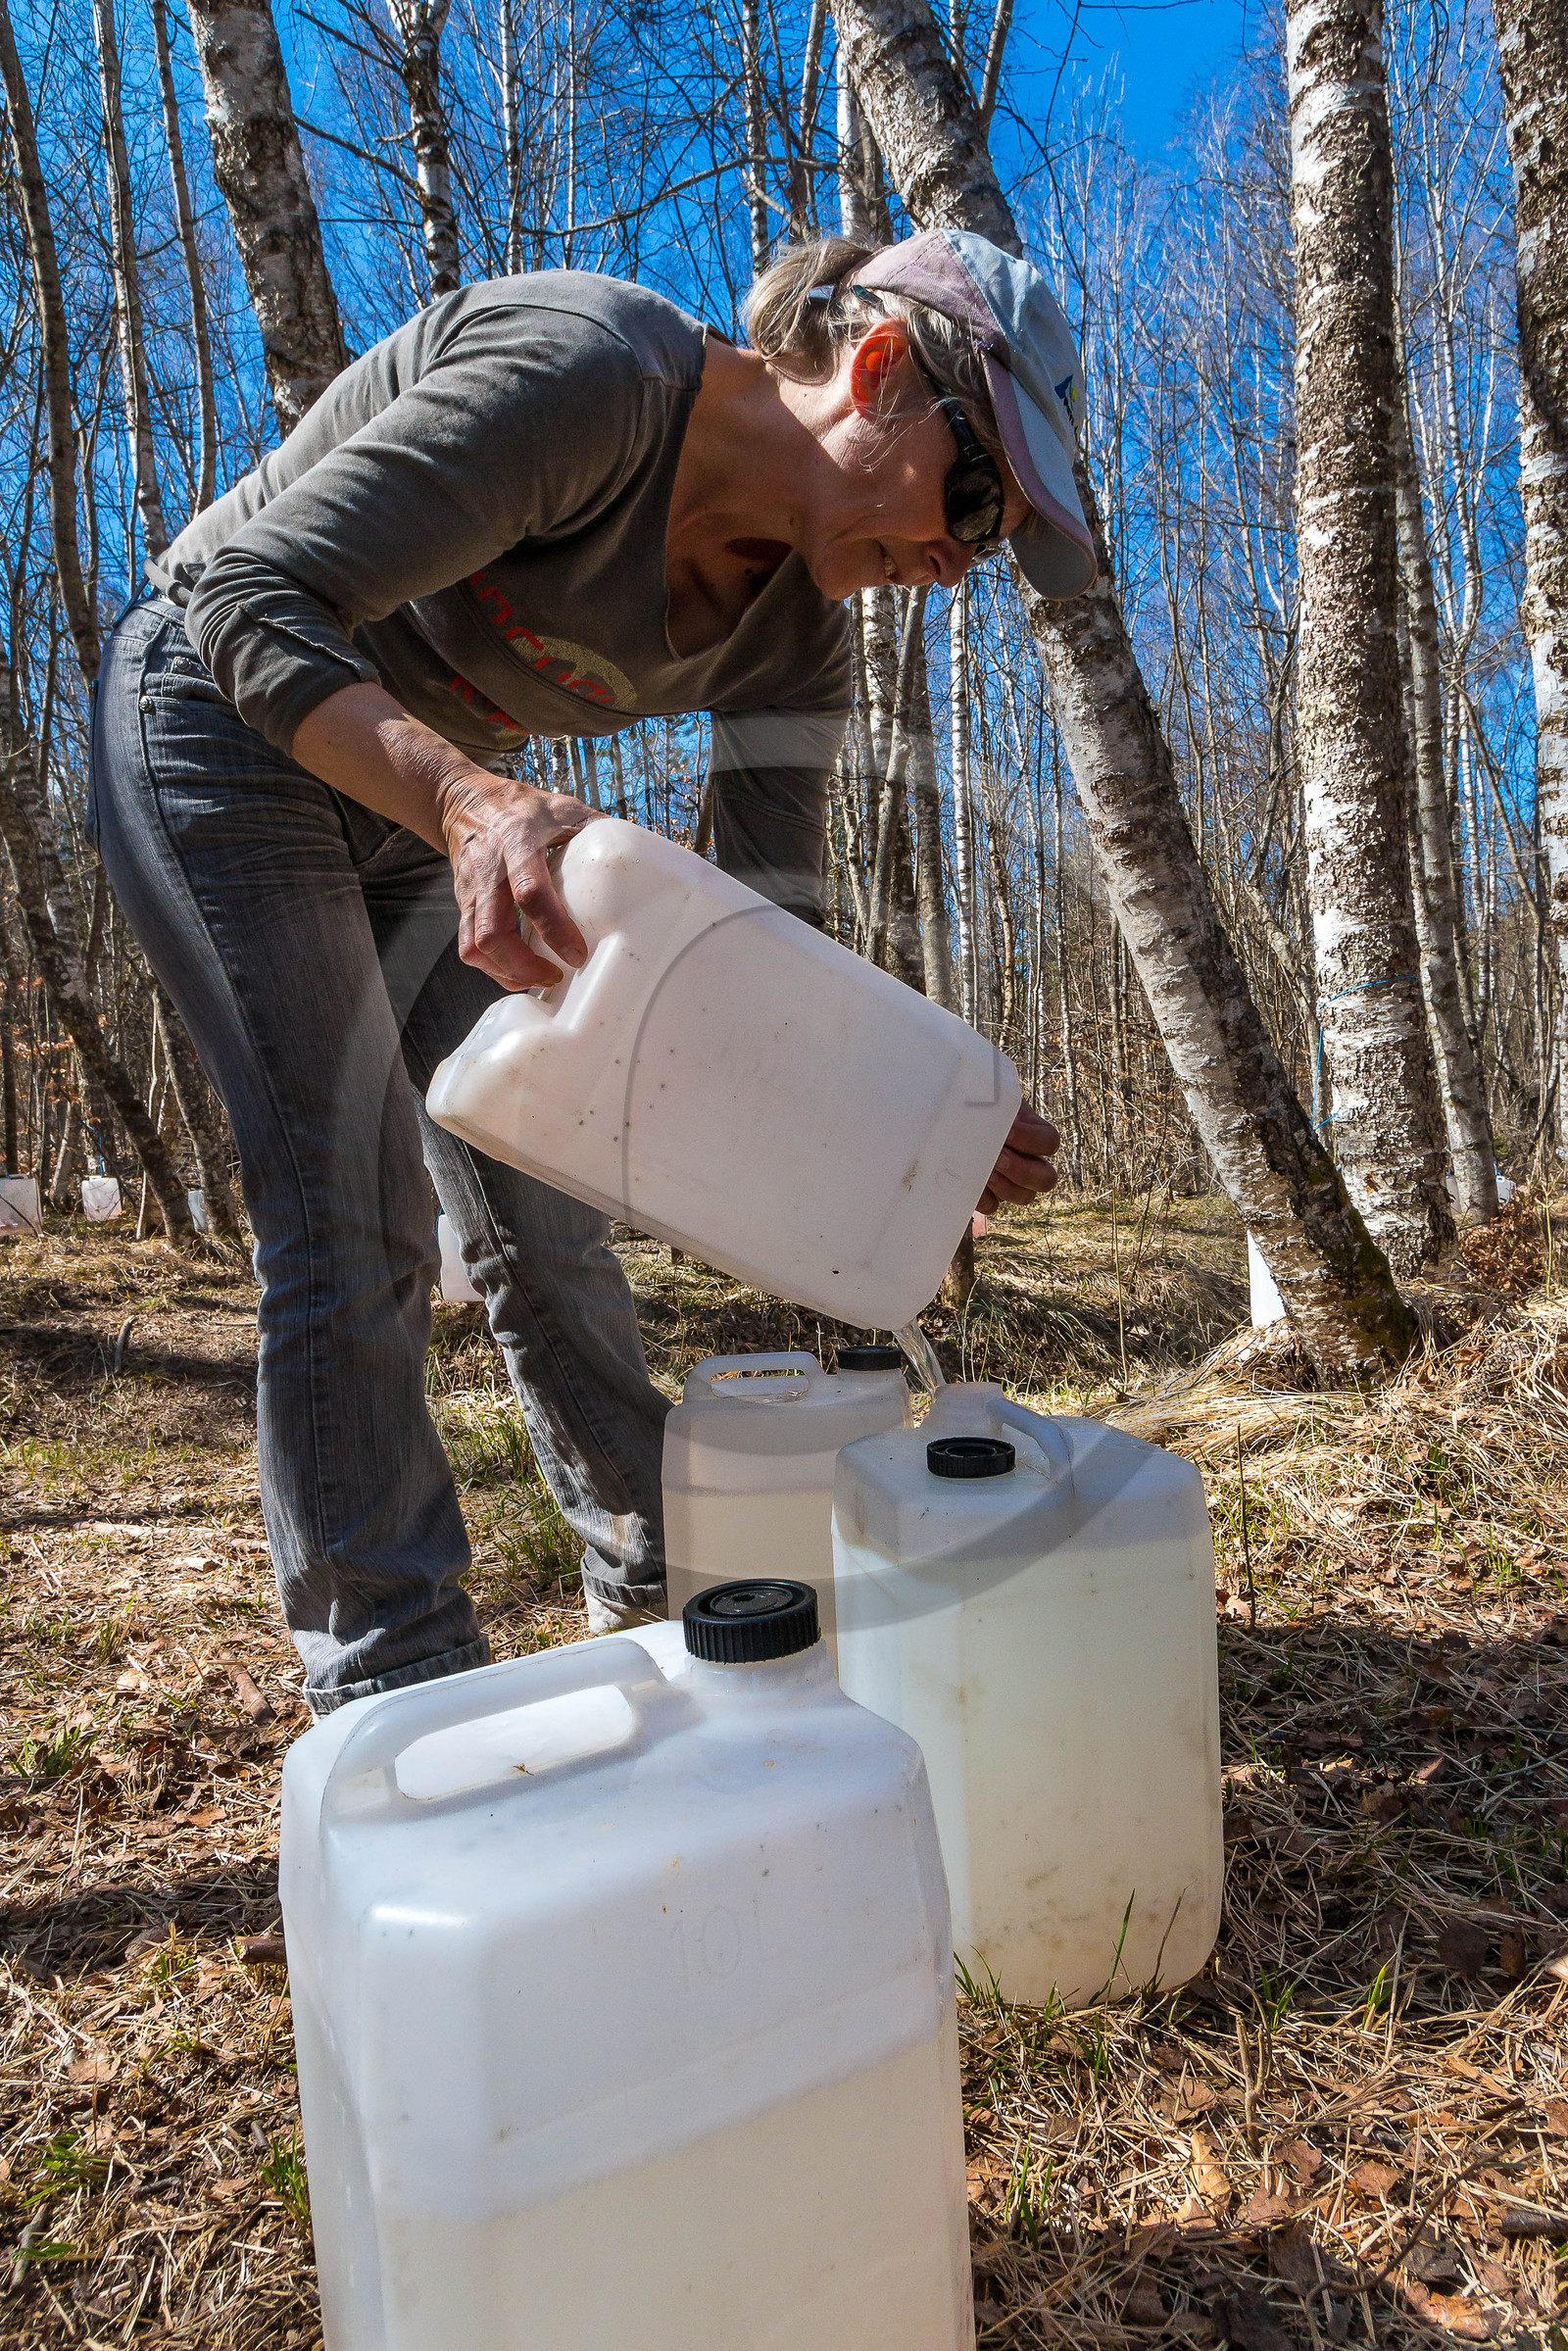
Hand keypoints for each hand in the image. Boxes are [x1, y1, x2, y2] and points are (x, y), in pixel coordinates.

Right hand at [438, 771, 602, 989]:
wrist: (465, 804)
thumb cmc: (521, 808)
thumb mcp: (562, 809)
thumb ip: (597, 831)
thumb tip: (640, 856)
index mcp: (518, 844)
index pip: (531, 893)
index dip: (554, 928)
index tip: (577, 954)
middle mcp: (490, 872)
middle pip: (493, 933)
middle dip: (524, 966)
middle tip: (556, 977)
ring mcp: (471, 893)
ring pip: (475, 947)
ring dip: (507, 973)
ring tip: (539, 980)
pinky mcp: (463, 906)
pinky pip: (468, 948)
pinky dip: (492, 969)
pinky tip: (518, 973)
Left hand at [979, 1103, 1059, 1214]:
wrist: (947, 1120)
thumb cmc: (971, 1102)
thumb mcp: (984, 1095)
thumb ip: (988, 1097)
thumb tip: (978, 1100)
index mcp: (1033, 1132)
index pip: (1050, 1141)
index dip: (1032, 1140)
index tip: (1006, 1131)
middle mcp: (1029, 1161)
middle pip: (1047, 1179)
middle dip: (1022, 1171)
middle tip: (997, 1158)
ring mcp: (1011, 1182)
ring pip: (1026, 1197)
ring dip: (1005, 1186)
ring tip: (984, 1171)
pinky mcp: (989, 1195)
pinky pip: (993, 1206)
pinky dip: (983, 1198)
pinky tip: (969, 1182)